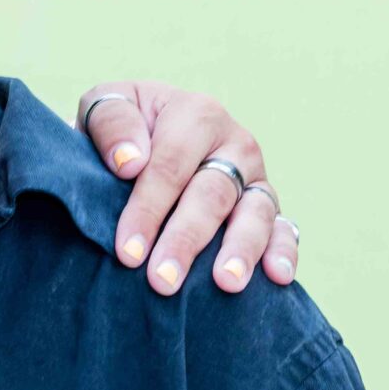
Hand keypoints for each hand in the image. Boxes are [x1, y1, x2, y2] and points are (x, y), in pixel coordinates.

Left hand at [74, 82, 299, 296]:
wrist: (144, 138)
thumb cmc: (122, 128)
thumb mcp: (104, 105)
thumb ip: (111, 123)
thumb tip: (129, 162)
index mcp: (197, 114)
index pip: (171, 165)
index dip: (148, 209)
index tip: (127, 251)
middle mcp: (235, 144)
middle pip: (212, 194)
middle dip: (186, 239)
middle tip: (162, 280)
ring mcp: (255, 178)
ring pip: (255, 213)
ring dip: (241, 250)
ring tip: (226, 283)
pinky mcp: (268, 207)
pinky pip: (284, 230)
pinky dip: (283, 252)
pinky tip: (277, 277)